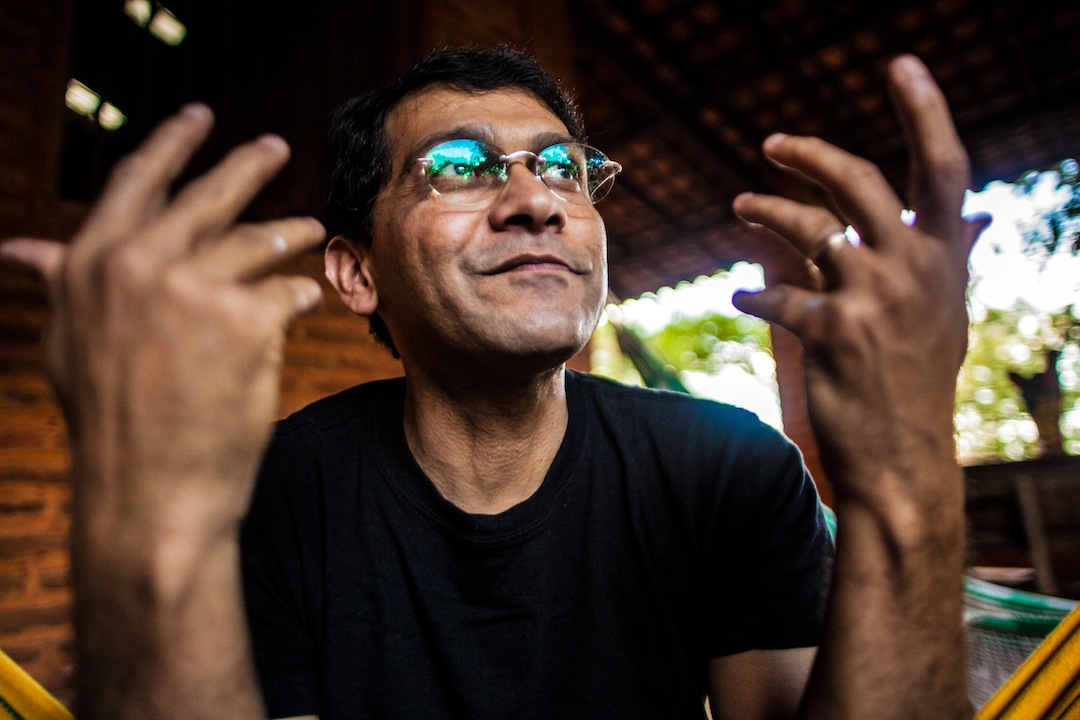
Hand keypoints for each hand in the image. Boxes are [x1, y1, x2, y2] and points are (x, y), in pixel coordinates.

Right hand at [1, 104, 323, 555]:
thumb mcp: (72, 343)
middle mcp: (139, 263)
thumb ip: (64, 284)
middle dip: (248, 164)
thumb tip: (23, 248)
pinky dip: (301, 294)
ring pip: (260, 241)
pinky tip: (307, 299)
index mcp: (91, 262)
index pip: (137, 179)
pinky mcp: (247, 319)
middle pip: (209, 194)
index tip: (197, 115)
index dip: (171, 142)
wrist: (150, 492)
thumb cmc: (112, 423)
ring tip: (310, 229)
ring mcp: (193, 288)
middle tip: (276, 146)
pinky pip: (288, 291)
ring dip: (290, 231)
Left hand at [732, 56, 985, 499]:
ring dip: (767, 211)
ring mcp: (872, 298)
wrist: (903, 459)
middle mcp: (914, 268)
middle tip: (771, 142)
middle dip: (810, 153)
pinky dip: (755, 292)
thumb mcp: (949, 314)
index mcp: (945, 258)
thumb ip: (953, 257)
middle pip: (859, 181)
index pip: (944, 169)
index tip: (901, 64)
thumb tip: (983, 215)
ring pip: (808, 227)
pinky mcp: (831, 331)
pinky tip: (743, 293)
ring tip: (741, 206)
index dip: (925, 111)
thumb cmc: (921, 382)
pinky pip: (778, 295)